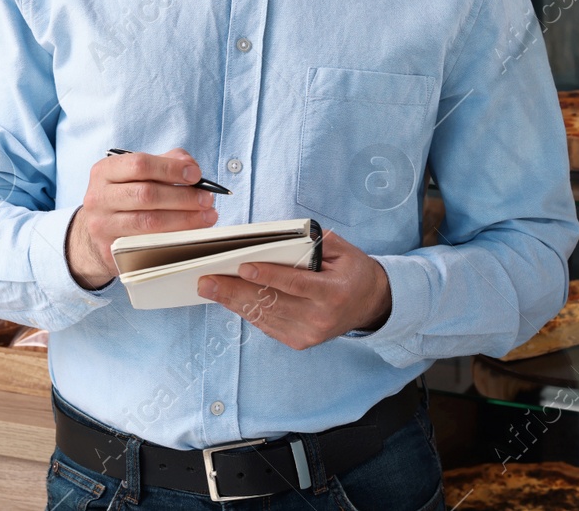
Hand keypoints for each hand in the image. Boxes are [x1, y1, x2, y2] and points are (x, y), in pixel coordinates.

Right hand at [67, 148, 217, 288]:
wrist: (96, 235)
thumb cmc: (125, 198)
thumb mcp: (137, 174)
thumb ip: (165, 162)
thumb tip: (191, 166)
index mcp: (105, 171)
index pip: (140, 164)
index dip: (171, 169)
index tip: (195, 175)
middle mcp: (98, 197)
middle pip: (146, 194)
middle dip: (183, 197)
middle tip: (207, 199)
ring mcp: (102, 226)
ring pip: (148, 222)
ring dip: (184, 219)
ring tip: (207, 216)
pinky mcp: (111, 251)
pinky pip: (148, 245)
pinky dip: (174, 239)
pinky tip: (192, 235)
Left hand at [196, 231, 390, 349]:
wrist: (370, 304)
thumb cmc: (353, 272)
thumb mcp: (342, 251)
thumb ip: (313, 243)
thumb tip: (277, 238)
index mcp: (333, 292)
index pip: (295, 284)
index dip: (268, 276)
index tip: (243, 267)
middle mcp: (320, 317)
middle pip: (272, 303)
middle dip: (235, 291)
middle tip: (208, 282)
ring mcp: (308, 333)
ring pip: (264, 316)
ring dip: (234, 302)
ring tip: (210, 289)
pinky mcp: (299, 341)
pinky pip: (267, 325)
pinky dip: (246, 311)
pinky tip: (229, 300)